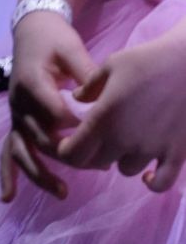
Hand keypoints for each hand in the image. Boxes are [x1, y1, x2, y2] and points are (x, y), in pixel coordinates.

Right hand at [2, 10, 101, 200]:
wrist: (32, 31)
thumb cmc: (54, 40)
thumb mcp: (72, 48)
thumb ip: (87, 74)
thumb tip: (106, 101)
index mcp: (33, 83)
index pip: (55, 115)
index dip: (78, 128)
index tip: (101, 130)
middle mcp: (20, 102)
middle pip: (42, 139)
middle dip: (69, 155)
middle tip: (100, 165)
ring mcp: (16, 115)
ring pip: (22, 150)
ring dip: (39, 174)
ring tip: (62, 192)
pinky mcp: (18, 122)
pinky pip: (10, 150)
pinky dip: (8, 174)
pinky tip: (8, 197)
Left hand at [56, 32, 185, 191]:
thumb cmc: (148, 60)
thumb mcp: (111, 65)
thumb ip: (90, 86)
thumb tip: (77, 99)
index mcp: (104, 118)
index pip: (74, 153)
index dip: (67, 152)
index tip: (70, 143)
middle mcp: (125, 140)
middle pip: (98, 163)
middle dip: (93, 153)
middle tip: (99, 138)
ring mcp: (151, 150)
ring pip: (126, 170)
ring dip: (122, 158)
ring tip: (127, 141)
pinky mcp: (176, 155)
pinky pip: (160, 184)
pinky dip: (152, 182)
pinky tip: (148, 172)